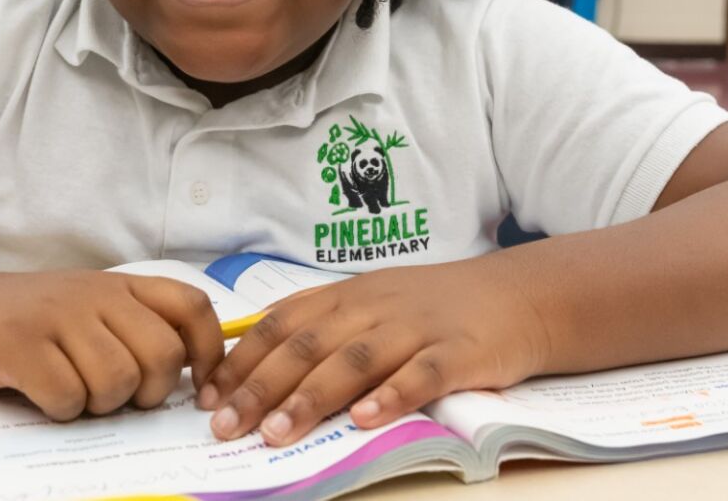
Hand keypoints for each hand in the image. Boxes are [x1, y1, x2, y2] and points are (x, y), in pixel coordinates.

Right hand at [0, 270, 223, 419]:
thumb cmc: (24, 321)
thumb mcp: (86, 309)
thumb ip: (133, 328)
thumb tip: (192, 378)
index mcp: (118, 286)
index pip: (191, 307)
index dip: (209, 352)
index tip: (197, 389)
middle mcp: (94, 294)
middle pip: (162, 356)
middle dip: (148, 393)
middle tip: (116, 397)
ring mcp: (56, 316)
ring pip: (117, 381)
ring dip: (99, 404)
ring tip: (72, 392)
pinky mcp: (19, 344)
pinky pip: (67, 396)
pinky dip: (60, 410)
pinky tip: (41, 395)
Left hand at [196, 262, 545, 445]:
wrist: (520, 295)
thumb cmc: (437, 305)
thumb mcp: (373, 299)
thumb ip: (321, 319)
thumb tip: (255, 345)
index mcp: (347, 296)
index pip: (281, 325)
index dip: (242, 360)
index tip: (208, 397)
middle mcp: (374, 307)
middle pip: (307, 346)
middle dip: (260, 387)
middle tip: (225, 425)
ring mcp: (416, 328)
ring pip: (354, 361)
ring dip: (312, 398)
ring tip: (277, 432)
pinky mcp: (458, 352)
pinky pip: (421, 375)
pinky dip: (391, 396)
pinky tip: (365, 420)